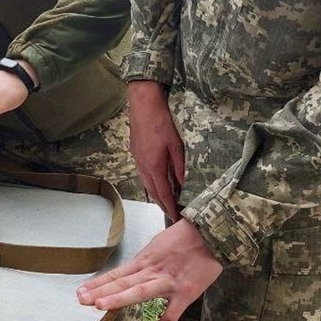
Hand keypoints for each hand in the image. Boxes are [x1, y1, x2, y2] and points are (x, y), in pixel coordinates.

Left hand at [76, 219, 221, 320]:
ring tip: (101, 306)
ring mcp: (167, 282)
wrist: (209, 234)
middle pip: (122, 282)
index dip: (99, 282)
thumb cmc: (185, 237)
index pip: (117, 273)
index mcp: (145, 260)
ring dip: (119, 299)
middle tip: (81, 299)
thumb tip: (135, 269)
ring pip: (139, 292)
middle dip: (100, 291)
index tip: (81, 290)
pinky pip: (171, 314)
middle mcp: (152, 271)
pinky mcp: (184, 293)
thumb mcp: (159, 244)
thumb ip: (147, 260)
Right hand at [127, 81, 185, 218]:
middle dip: (162, 204)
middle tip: (172, 213)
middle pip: (153, 192)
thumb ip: (179, 166)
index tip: (176, 217)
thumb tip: (184, 184)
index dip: (170, 207)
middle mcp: (143, 166)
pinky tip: (156, 182)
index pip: (163, 194)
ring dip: (156, 195)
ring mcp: (137, 159)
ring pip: (146, 184)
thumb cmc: (161, 121)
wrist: (143, 103)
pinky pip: (143, 174)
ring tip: (166, 202)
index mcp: (154, 166)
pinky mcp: (136, 152)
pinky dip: (151, 183)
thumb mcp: (176, 145)